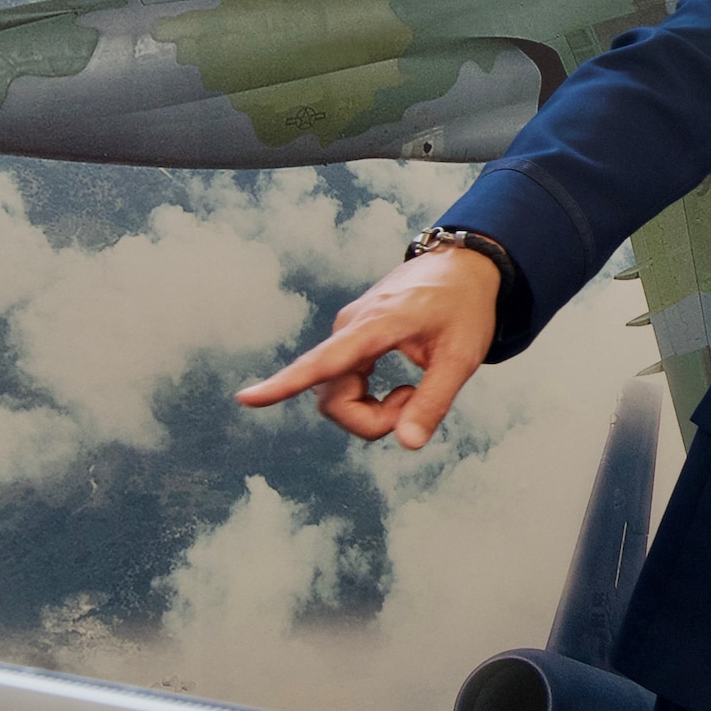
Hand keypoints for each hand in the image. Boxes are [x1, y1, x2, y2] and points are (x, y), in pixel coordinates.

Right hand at [236, 245, 500, 448]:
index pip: (324, 362)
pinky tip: (401, 386)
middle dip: (370, 420)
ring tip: (413, 392)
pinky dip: (370, 397)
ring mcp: (348, 332)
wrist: (463, 267)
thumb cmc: (465, 307)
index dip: (283, 384)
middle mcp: (350, 327)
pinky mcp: (352, 338)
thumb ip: (433, 401)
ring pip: (337, 394)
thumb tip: (407, 444)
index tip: (246, 398)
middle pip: (333, 398)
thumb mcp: (462, 356)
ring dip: (373, 410)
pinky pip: (345, 383)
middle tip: (415, 404)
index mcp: (375, 326)